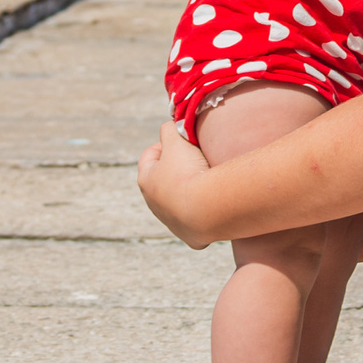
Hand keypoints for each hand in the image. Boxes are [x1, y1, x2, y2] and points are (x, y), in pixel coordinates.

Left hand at [136, 122, 214, 247]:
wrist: (207, 209)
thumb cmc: (188, 172)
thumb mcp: (177, 139)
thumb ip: (171, 129)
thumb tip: (172, 125)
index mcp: (146, 181)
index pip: (149, 157)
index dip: (164, 145)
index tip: (180, 141)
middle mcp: (155, 205)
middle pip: (163, 182)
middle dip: (178, 169)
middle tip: (197, 159)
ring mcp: (172, 223)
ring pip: (179, 204)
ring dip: (191, 193)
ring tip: (209, 182)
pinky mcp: (191, 238)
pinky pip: (197, 224)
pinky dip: (205, 215)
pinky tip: (215, 207)